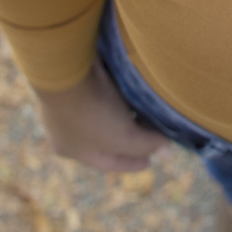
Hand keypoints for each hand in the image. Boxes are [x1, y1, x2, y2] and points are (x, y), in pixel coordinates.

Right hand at [34, 60, 169, 172]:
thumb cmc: (91, 113)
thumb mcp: (123, 137)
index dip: (131, 163)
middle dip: (127, 138)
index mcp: (71, 149)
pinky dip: (117, 92)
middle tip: (150, 136)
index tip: (148, 163)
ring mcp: (69, 101)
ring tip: (146, 111)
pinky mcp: (77, 77)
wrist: (65, 69)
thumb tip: (167, 150)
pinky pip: (102, 90)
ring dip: (123, 112)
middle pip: (104, 137)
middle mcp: (66, 127)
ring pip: (102, 112)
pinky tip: (132, 89)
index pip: (107, 162)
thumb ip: (146, 145)